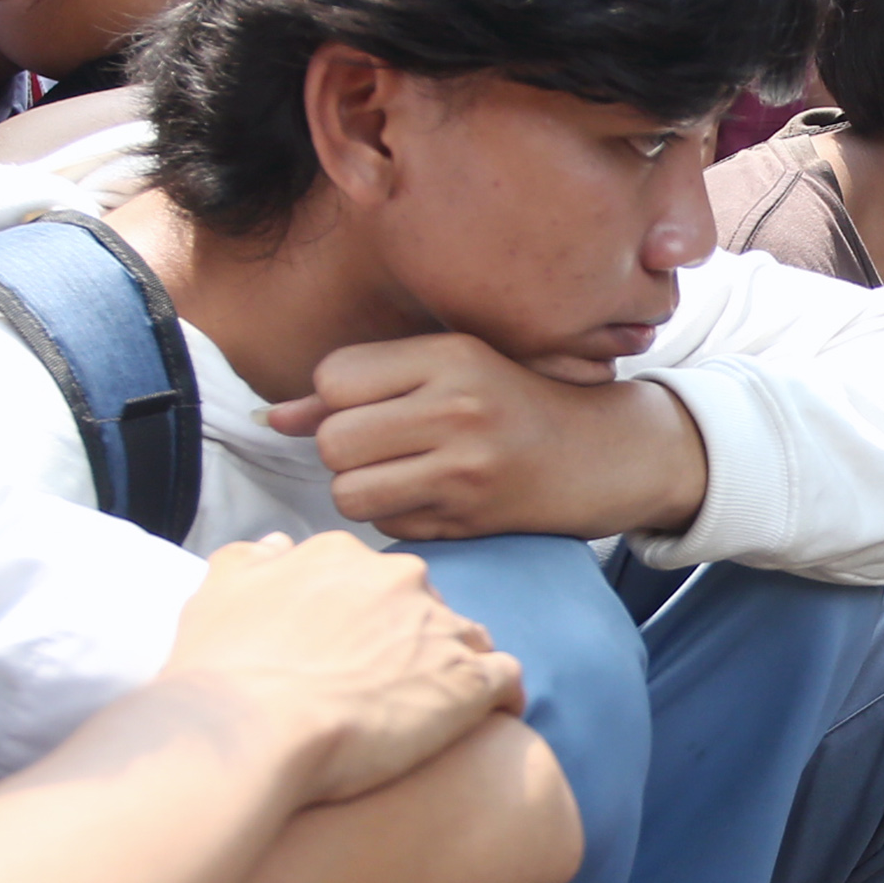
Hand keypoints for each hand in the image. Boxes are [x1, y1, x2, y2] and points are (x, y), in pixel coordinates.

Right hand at [160, 532, 523, 805]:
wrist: (249, 730)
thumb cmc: (223, 672)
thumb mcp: (217, 593)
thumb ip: (250, 560)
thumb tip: (275, 544)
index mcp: (343, 556)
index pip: (375, 579)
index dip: (369, 618)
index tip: (356, 652)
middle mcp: (399, 580)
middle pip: (425, 605)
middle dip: (414, 639)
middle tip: (390, 688)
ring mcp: (439, 628)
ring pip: (469, 638)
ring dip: (456, 666)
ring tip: (436, 710)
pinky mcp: (467, 682)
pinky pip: (506, 679)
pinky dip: (501, 697)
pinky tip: (486, 721)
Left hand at [272, 333, 706, 543]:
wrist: (608, 453)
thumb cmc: (518, 402)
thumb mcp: (449, 370)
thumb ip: (361, 386)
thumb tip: (275, 418)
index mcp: (450, 357)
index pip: (334, 378)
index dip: (336, 398)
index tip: (371, 403)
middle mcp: (458, 409)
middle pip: (334, 441)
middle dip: (344, 450)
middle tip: (382, 446)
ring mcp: (467, 469)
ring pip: (349, 491)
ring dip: (361, 489)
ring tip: (398, 474)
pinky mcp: (472, 520)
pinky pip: (387, 525)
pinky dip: (395, 517)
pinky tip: (431, 498)